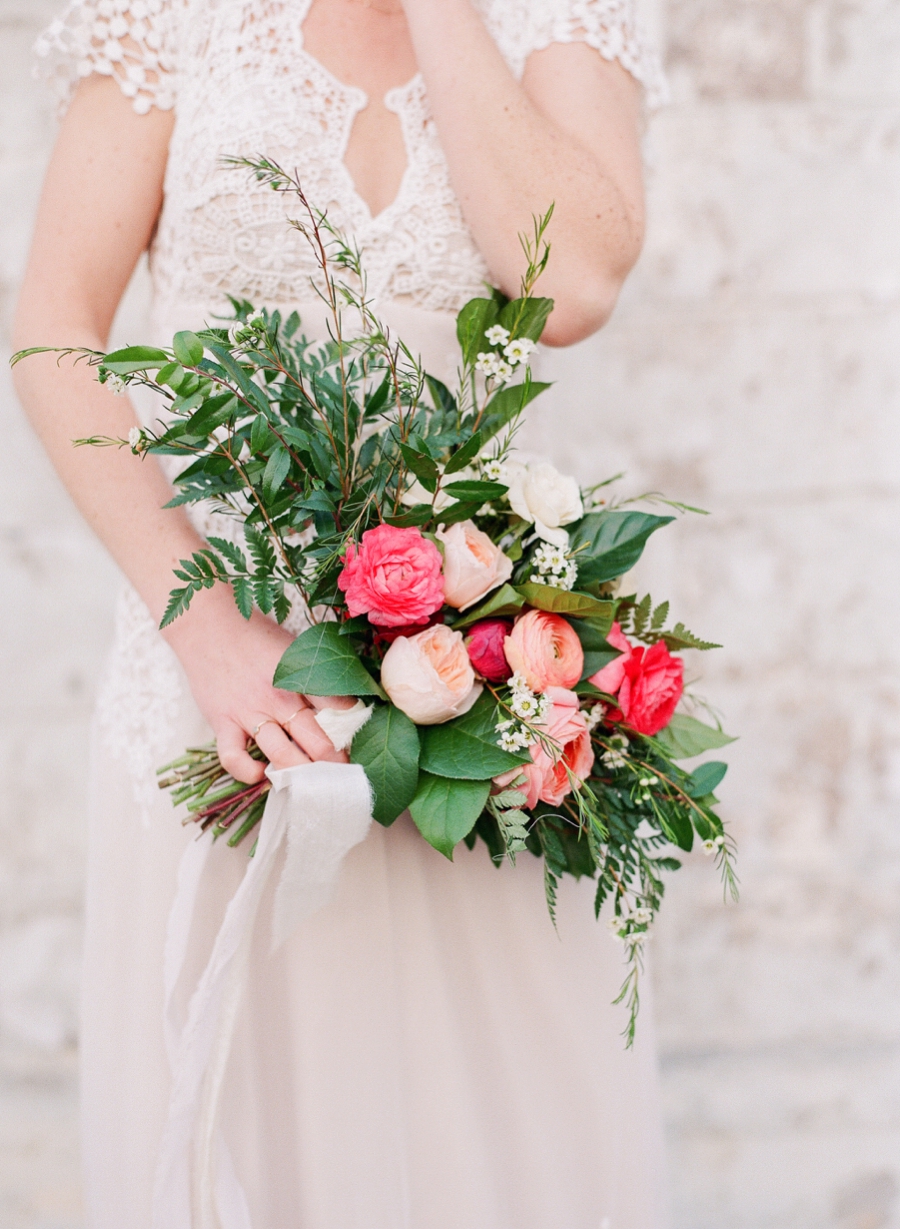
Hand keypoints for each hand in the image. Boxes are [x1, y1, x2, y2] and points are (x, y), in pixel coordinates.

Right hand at [164, 587, 355, 783]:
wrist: (209, 625)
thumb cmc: (257, 637)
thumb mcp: (296, 648)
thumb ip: (318, 674)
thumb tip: (349, 697)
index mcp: (303, 676)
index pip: (342, 709)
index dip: (356, 732)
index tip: (361, 743)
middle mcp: (279, 698)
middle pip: (320, 742)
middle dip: (337, 764)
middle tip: (344, 773)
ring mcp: (250, 713)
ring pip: (284, 756)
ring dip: (302, 774)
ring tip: (313, 782)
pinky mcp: (223, 723)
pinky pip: (234, 759)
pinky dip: (249, 773)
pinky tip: (263, 773)